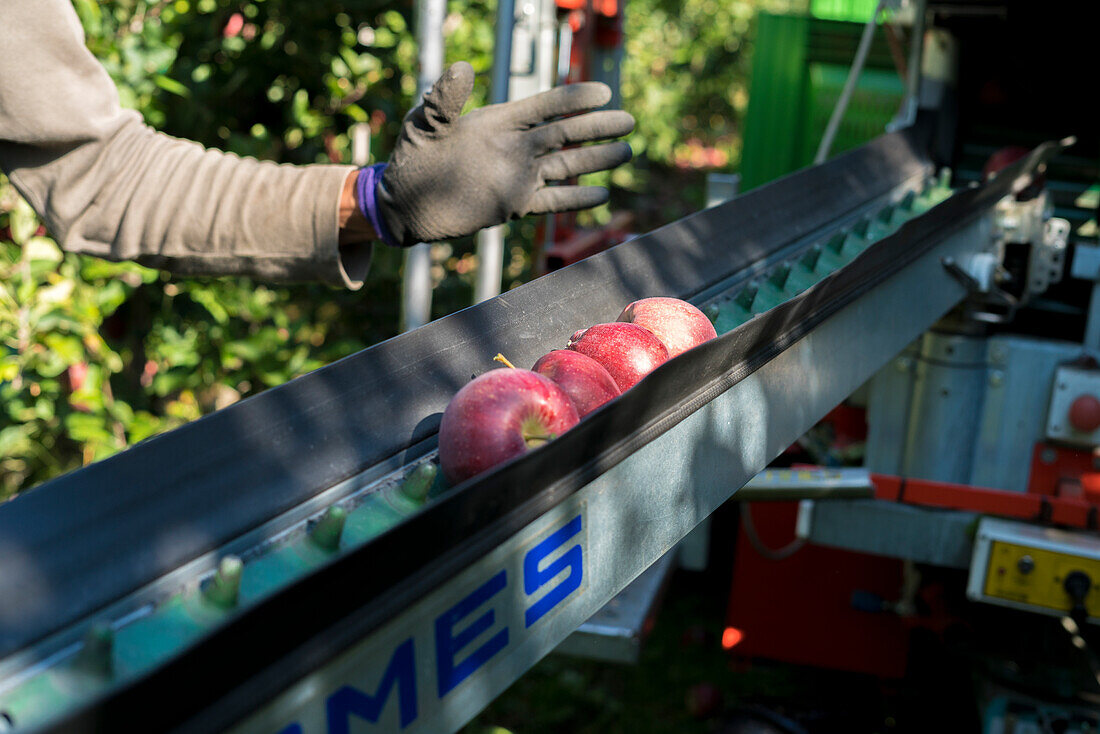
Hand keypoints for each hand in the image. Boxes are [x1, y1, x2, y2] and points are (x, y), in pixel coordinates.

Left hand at [369, 62, 633, 246]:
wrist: (406, 203)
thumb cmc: (413, 158)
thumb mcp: (424, 124)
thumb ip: (444, 99)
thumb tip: (462, 67)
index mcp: (499, 122)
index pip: (544, 105)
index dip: (574, 98)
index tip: (603, 91)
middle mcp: (515, 147)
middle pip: (565, 134)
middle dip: (598, 127)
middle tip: (629, 121)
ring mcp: (518, 176)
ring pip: (567, 166)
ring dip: (597, 160)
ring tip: (627, 152)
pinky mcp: (514, 205)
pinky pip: (553, 201)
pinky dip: (577, 199)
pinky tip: (603, 194)